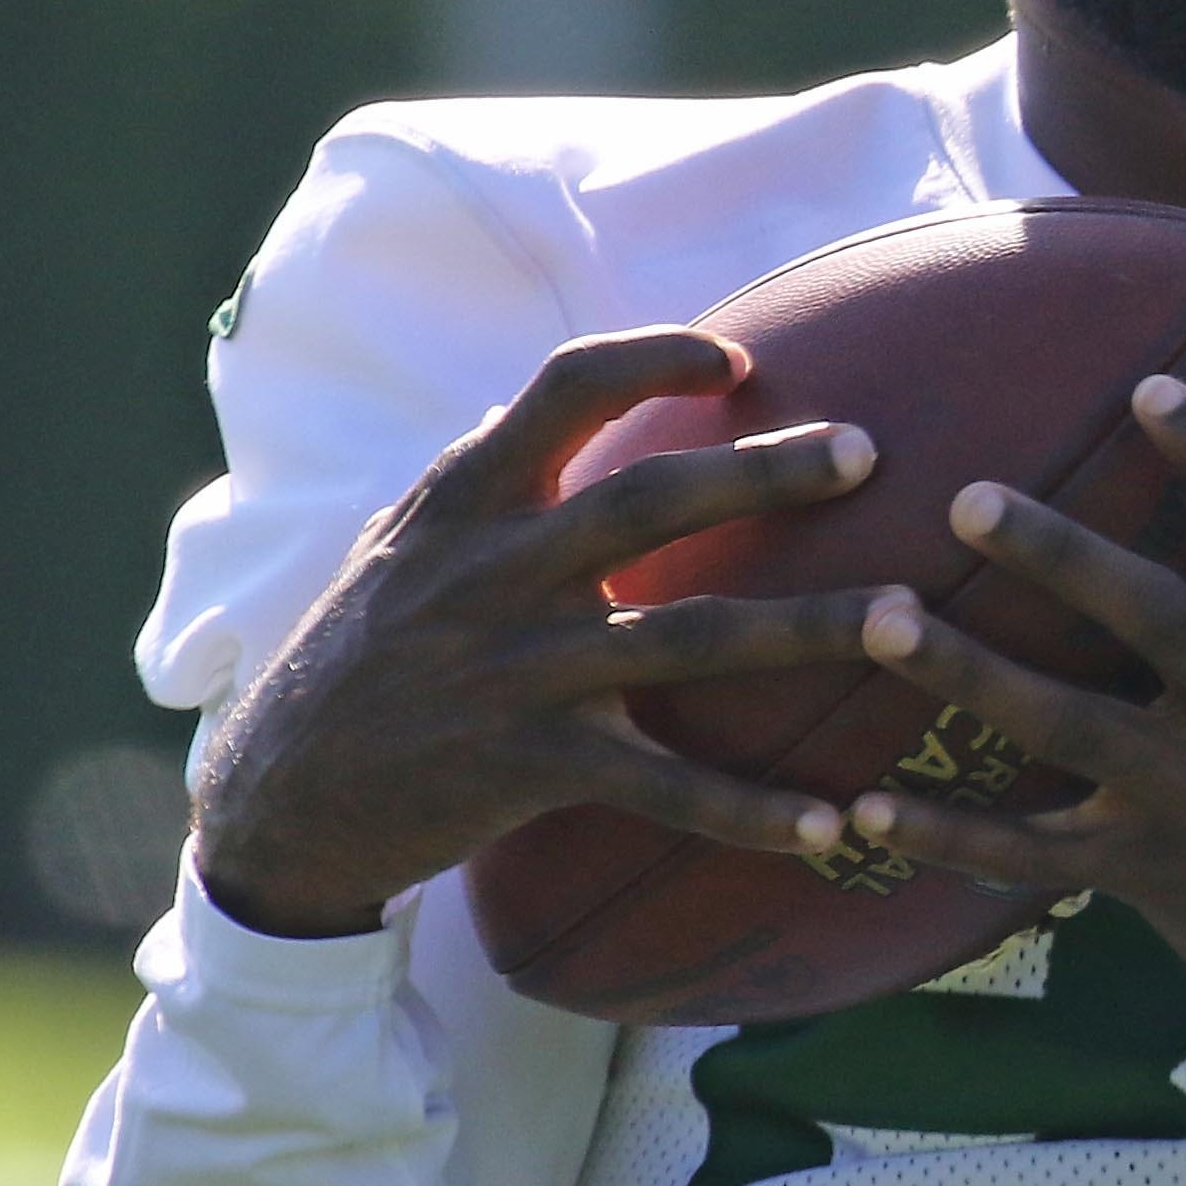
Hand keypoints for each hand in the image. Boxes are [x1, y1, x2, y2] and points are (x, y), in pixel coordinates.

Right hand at [192, 327, 882, 937]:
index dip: (653, 358)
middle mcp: (490, 570)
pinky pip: (662, 787)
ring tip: (908, 623)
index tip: (743, 358)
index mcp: (463, 499)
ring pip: (685, 638)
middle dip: (767, 474)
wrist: (277, 799)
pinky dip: (752, 810)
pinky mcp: (525, 767)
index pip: (563, 388)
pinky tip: (834, 827)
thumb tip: (580, 405)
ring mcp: (511, 669)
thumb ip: (494, 480)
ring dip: (806, 629)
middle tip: (868, 453)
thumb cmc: (366, 659)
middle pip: (649, 499)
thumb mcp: (406, 546)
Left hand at [847, 373, 1185, 1023]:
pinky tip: (866, 811)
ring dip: (971, 676)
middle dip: (1061, 558)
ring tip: (884, 620)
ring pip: (1073, 728)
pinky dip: (949, 838)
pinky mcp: (1143, 868)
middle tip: (966, 499)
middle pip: (1155, 617)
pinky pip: (1033, 854)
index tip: (1149, 387)